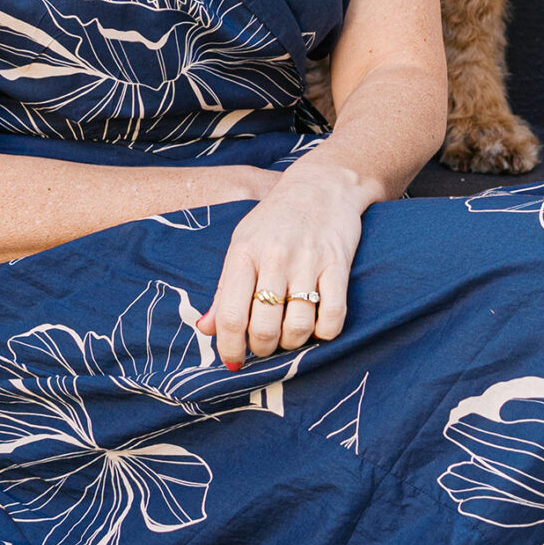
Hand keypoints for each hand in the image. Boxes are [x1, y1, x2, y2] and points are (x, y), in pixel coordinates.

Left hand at [197, 155, 367, 369]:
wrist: (322, 185)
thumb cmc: (275, 220)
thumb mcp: (241, 245)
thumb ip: (223, 290)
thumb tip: (205, 329)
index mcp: (243, 253)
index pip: (229, 315)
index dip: (229, 347)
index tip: (233, 360)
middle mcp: (274, 258)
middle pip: (264, 327)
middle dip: (262, 349)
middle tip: (265, 345)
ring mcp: (308, 261)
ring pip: (298, 327)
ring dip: (293, 343)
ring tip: (290, 335)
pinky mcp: (338, 263)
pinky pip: (333, 315)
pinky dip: (325, 333)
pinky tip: (318, 326)